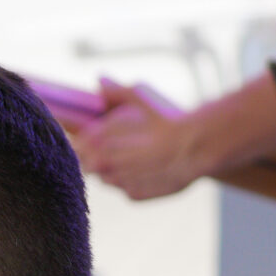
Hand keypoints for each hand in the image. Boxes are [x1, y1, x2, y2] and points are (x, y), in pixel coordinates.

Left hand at [65, 78, 198, 201]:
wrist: (197, 147)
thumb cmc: (168, 120)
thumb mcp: (143, 98)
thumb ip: (117, 92)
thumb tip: (99, 80)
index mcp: (102, 142)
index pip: (79, 148)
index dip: (82, 144)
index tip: (86, 139)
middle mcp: (107, 167)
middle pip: (89, 166)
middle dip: (96, 158)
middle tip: (112, 148)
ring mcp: (120, 183)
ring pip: (106, 180)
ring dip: (112, 170)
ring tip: (132, 157)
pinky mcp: (134, 196)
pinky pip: (125, 189)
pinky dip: (131, 181)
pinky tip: (145, 169)